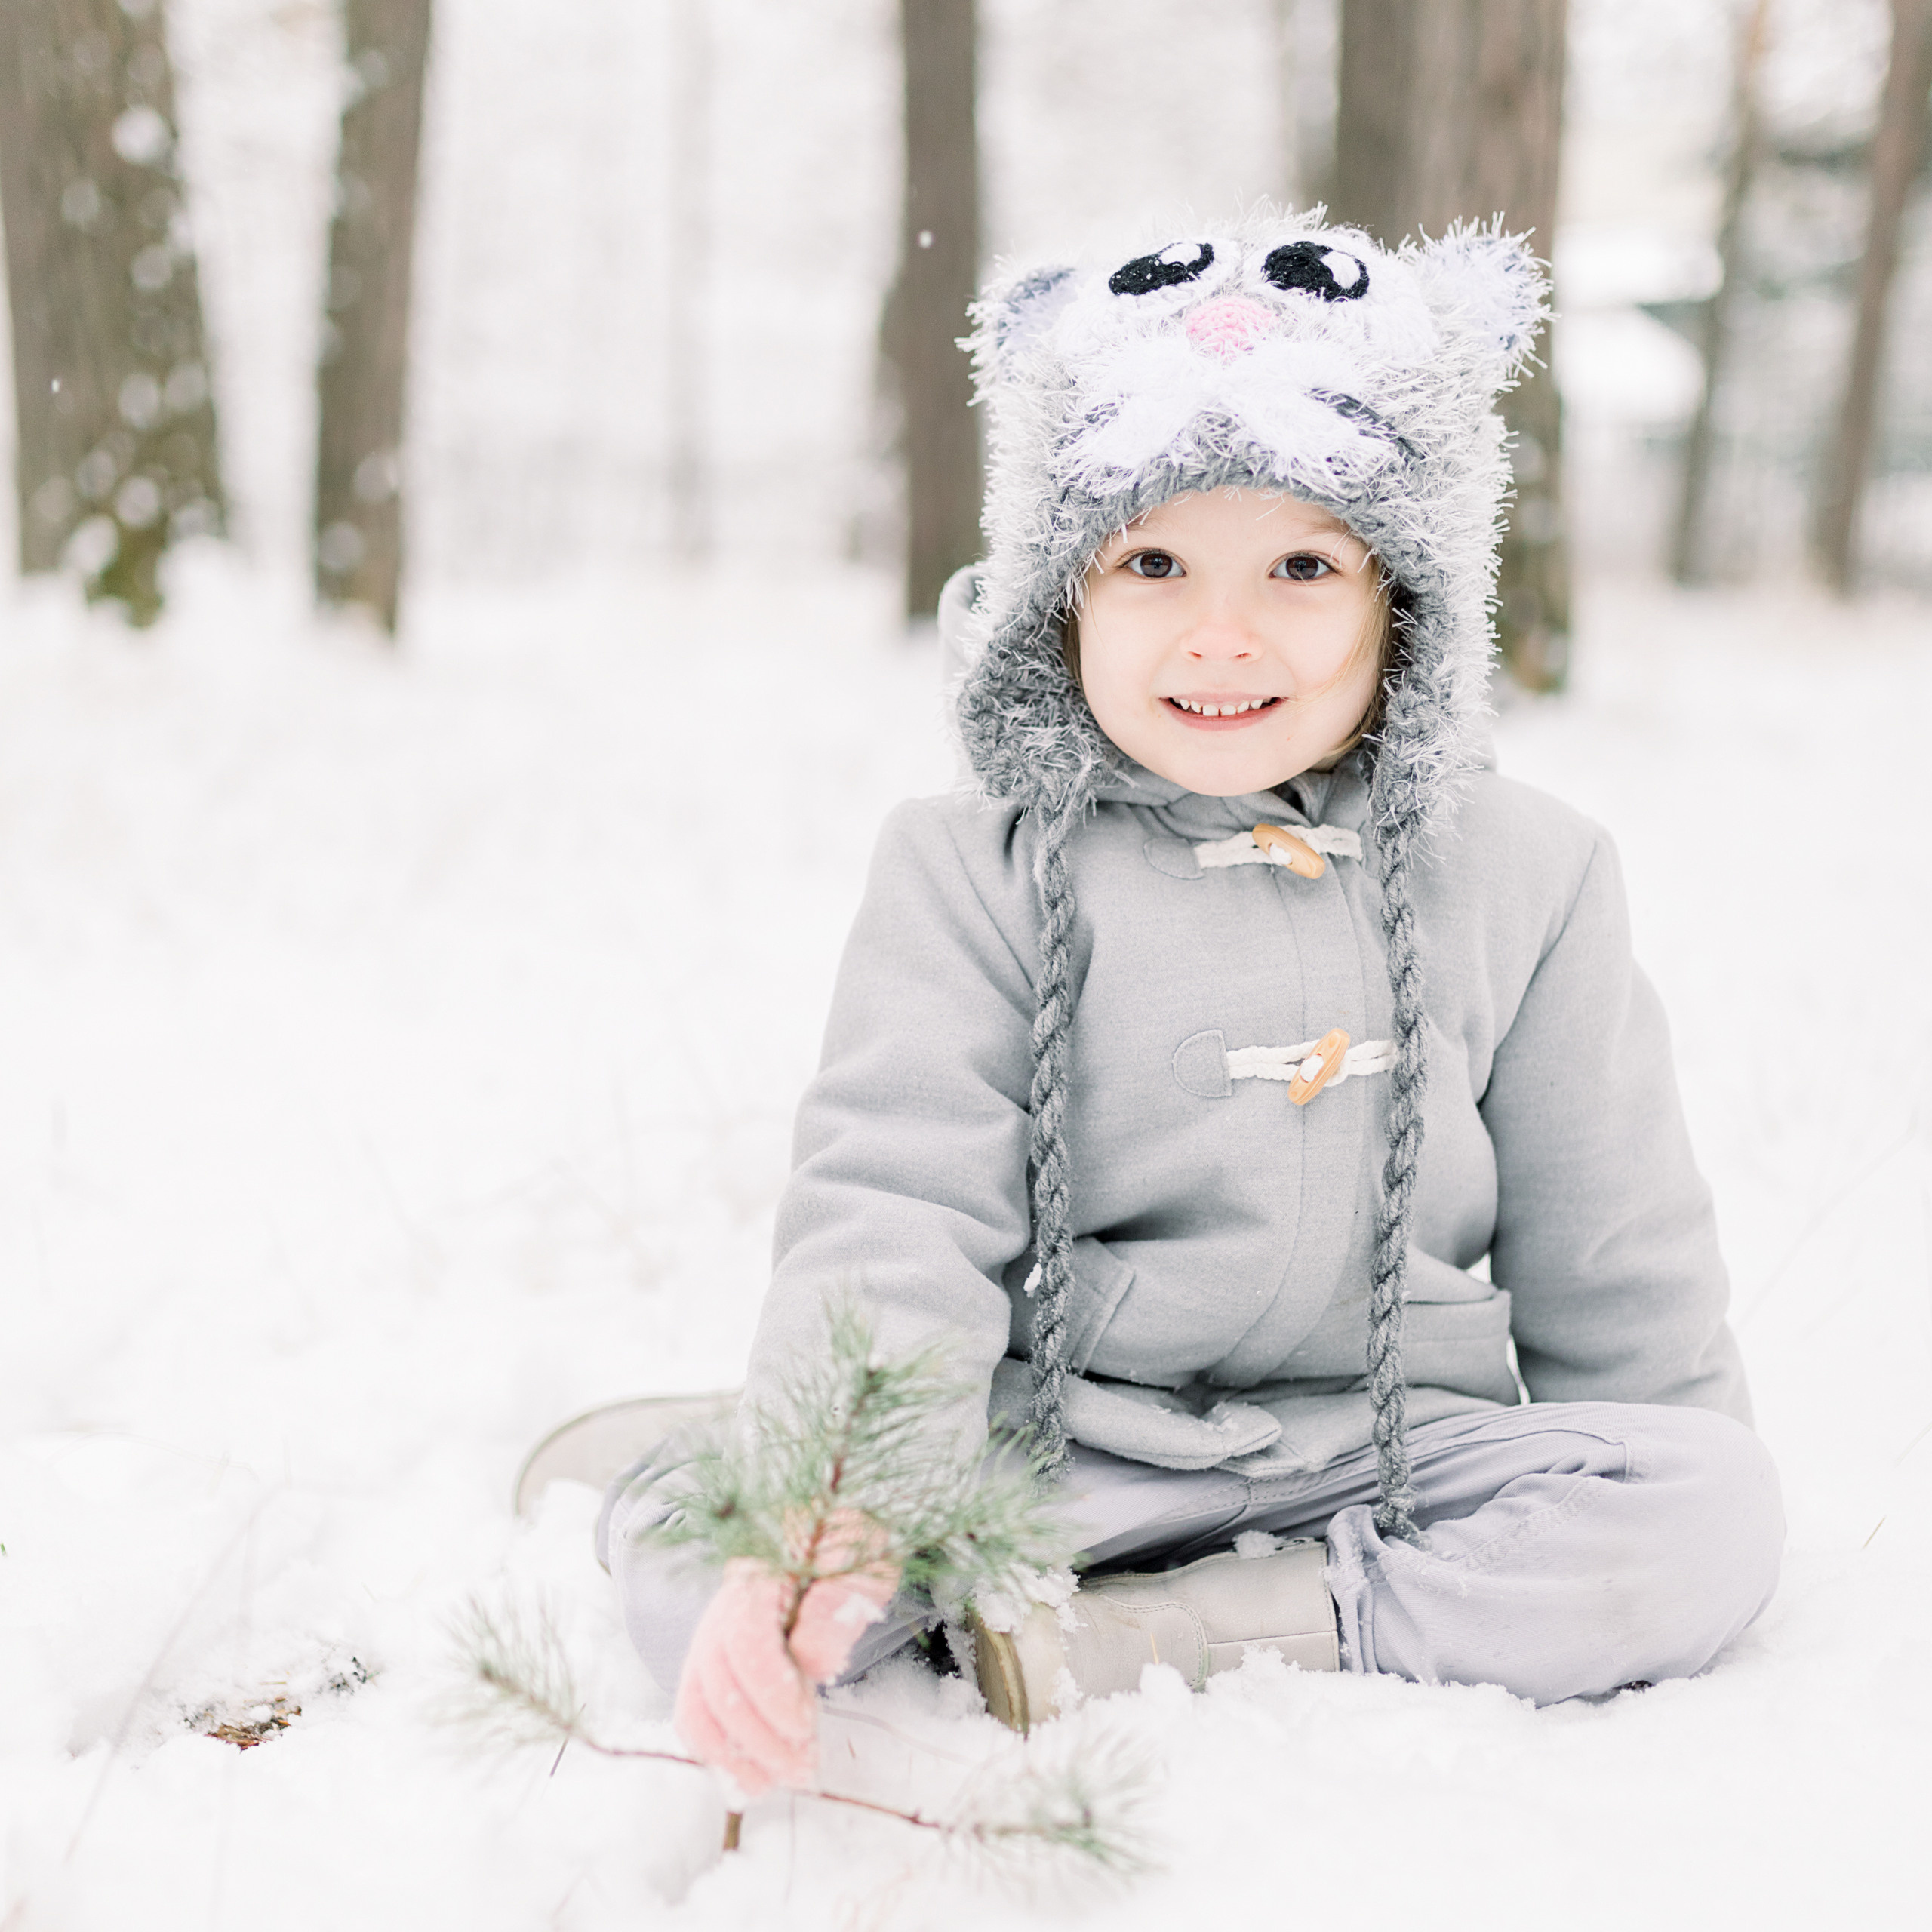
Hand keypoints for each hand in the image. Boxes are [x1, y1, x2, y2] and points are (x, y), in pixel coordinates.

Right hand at [673, 1547, 898, 1795]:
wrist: (830, 1535)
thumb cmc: (852, 1550)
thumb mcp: (865, 1563)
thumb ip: (839, 1605)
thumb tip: (810, 1662)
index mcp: (761, 1572)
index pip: (746, 1639)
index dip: (770, 1693)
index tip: (805, 1728)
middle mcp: (723, 1604)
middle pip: (717, 1680)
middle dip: (758, 1738)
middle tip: (804, 1769)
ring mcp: (711, 1633)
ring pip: (697, 1703)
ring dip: (733, 1754)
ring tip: (776, 1781)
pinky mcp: (713, 1660)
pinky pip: (695, 1711)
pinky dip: (717, 1750)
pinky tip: (752, 1773)